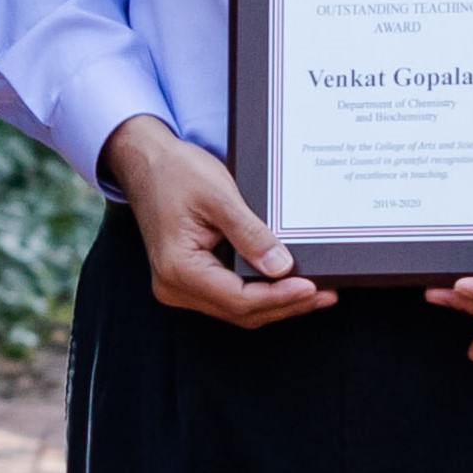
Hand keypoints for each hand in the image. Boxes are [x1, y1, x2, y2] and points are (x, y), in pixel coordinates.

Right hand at [105, 115, 330, 327]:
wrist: (146, 161)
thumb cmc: (176, 171)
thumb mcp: (218, 195)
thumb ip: (250, 234)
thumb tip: (282, 269)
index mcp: (178, 268)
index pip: (238, 298)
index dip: (279, 297)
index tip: (312, 287)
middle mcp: (175, 287)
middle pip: (241, 311)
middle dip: (285, 304)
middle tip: (326, 293)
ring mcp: (181, 286)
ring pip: (238, 308)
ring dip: (276, 302)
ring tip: (316, 292)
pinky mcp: (191, 279)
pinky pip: (231, 295)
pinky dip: (261, 292)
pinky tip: (288, 283)